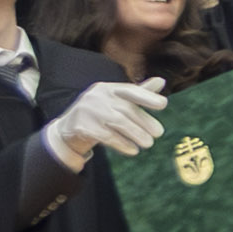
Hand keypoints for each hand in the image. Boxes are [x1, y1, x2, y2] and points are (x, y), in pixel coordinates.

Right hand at [42, 78, 168, 168]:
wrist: (69, 129)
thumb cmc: (100, 113)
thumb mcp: (117, 101)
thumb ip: (138, 93)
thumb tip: (161, 81)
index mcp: (108, 88)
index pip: (130, 90)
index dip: (147, 96)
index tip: (164, 104)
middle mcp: (97, 96)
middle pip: (125, 109)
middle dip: (144, 122)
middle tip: (159, 133)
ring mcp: (87, 110)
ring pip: (117, 122)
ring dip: (136, 134)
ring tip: (148, 143)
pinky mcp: (82, 126)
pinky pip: (106, 136)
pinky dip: (122, 144)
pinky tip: (133, 150)